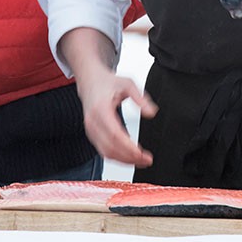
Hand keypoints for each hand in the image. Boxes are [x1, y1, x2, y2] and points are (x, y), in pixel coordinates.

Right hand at [60, 28, 156, 166]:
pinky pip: (103, 150)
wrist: (90, 81)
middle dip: (129, 157)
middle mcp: (93, 122)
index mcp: (101, 109)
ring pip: (106, 152)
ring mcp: (91, 130)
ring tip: (141, 161)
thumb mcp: (128, 84)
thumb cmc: (107, 82)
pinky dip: (117, 157)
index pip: (114, 134)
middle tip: (147, 160)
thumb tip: (151, 113)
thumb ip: (140, 98)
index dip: (128, 147)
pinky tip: (130, 157)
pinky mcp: (92, 134)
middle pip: (110, 148)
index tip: (142, 154)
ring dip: (124, 160)